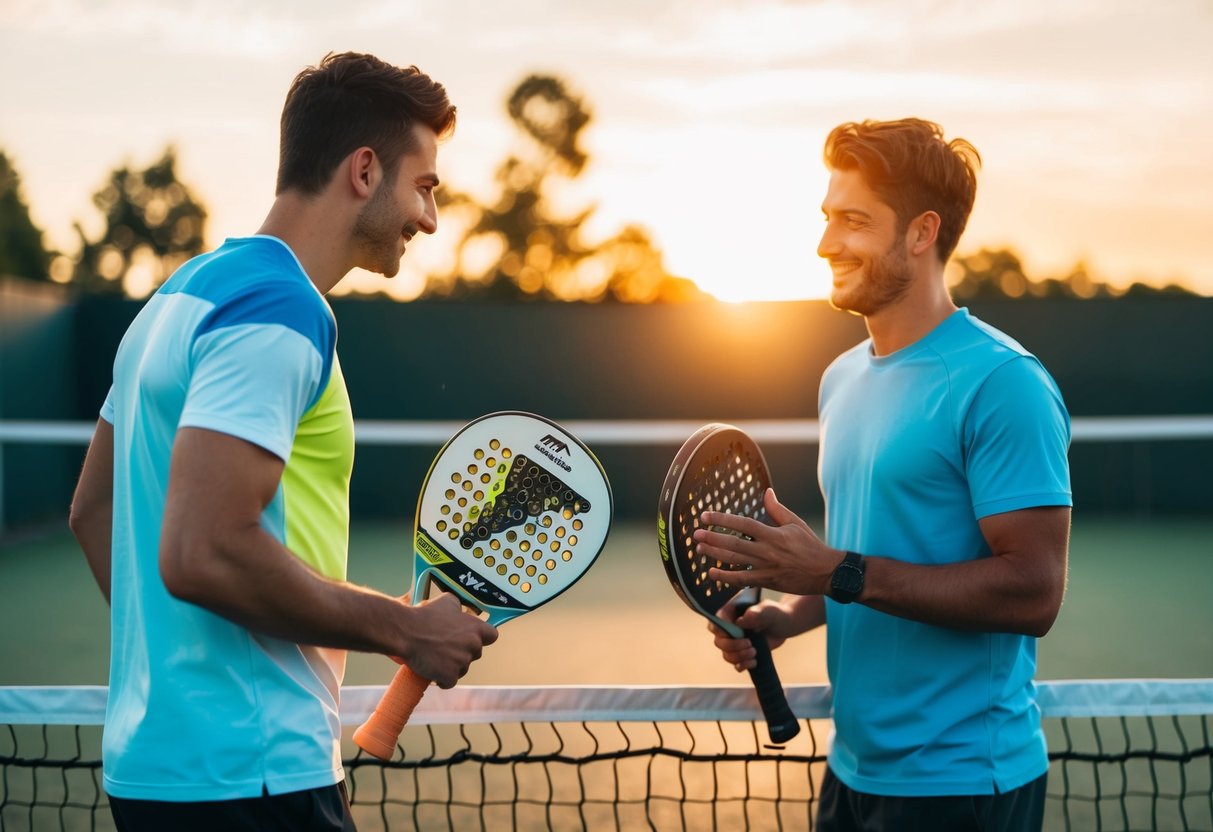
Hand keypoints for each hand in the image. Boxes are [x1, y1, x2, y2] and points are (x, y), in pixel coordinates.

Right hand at [399, 593, 498, 688]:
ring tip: (435, 658)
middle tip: (445, 648)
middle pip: (475, 654)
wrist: (406, 632)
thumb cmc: (425, 615)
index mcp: (476, 627)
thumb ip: (459, 607)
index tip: (470, 639)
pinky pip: (449, 682)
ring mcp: (462, 662)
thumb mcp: (447, 601)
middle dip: (462, 653)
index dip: (482, 638)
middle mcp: (473, 645)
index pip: (492, 636)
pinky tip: (432, 671)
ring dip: (452, 667)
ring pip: (462, 669)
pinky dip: (442, 679)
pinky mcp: (450, 676)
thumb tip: (460, 610)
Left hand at [694, 488, 841, 595]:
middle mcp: (767, 551)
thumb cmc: (810, 546)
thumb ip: (777, 509)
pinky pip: (742, 580)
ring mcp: (766, 568)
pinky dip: (725, 577)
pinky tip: (711, 573)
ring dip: (714, 555)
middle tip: (696, 534)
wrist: (826, 572)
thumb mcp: (795, 523)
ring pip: (734, 561)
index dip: (723, 519)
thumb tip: (767, 492)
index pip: (743, 524)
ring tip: (699, 549)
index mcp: (773, 534)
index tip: (706, 516)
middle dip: (712, 538)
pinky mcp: (766, 581)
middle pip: (734, 543)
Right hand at [709, 598, 789, 671]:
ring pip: (726, 654)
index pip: (716, 621)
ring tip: (754, 652)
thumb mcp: (768, 610)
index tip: (736, 633)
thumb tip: (740, 621)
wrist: (784, 626)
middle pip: (719, 641)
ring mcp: (735, 642)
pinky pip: (735, 664)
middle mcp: (729, 628)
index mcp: (731, 613)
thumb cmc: (775, 614)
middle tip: (750, 644)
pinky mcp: (742, 654)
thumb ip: (756, 613)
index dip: (720, 629)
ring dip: (739, 657)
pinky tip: (754, 662)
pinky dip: (742, 665)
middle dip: (733, 646)